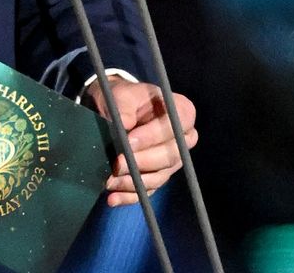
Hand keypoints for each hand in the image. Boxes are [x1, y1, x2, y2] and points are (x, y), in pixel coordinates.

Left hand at [85, 80, 198, 205]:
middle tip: (118, 164)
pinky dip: (130, 196)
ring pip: (160, 177)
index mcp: (181, 112)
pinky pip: (148, 190)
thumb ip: (124, 106)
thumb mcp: (122, 94)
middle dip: (142, 162)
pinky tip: (113, 198)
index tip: (129, 141)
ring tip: (110, 182)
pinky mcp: (158, 176)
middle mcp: (183, 139)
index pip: (174, 127)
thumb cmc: (124, 98)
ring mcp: (172, 160)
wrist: (114, 109)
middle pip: (170, 156)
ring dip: (134, 182)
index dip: (153, 136)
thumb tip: (124, 124)